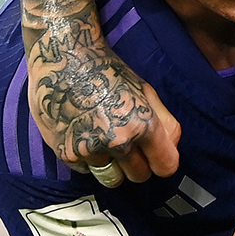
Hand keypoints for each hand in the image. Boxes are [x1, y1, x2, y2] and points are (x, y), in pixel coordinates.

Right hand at [28, 37, 182, 185]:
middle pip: (139, 176)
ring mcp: (90, 150)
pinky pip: (86, 171)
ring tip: (103, 140)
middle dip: (137, 165)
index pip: (166, 167)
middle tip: (127, 145)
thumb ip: (164, 123)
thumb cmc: (107, 70)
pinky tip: (83, 133)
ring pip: (112, 178)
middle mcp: (118, 142)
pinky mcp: (66, 153)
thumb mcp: (145, 90)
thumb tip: (170, 149)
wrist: (64, 57)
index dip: (162, 162)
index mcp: (143, 125)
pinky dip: (87, 159)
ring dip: (111, 166)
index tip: (156, 157)